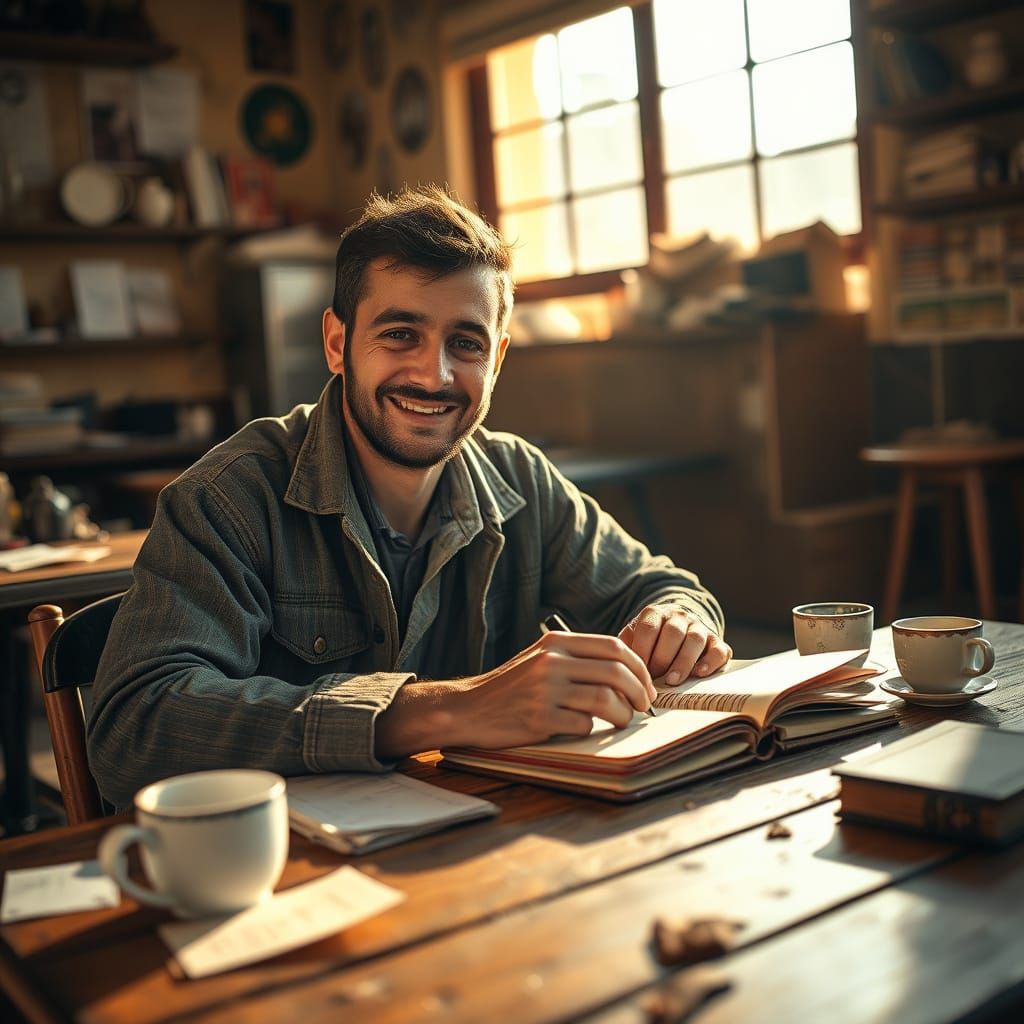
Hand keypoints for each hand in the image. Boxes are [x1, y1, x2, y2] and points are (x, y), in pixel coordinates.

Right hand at [453, 631, 656, 748]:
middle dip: (639, 692)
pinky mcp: (539, 718)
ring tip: (621, 720)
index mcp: (557, 642)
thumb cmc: (512, 686)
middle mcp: (552, 661)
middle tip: (642, 706)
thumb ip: (577, 657)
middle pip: (616, 672)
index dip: (639, 667)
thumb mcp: (541, 658)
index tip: (646, 684)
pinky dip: (592, 729)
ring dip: (622, 714)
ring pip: (606, 700)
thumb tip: (626, 670)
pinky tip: (586, 728)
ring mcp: (545, 690)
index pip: (614, 646)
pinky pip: (583, 724)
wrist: (470, 708)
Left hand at [619, 606, 731, 684]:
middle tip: (653, 679)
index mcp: (655, 612)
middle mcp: (679, 616)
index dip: (642, 650)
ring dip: (683, 662)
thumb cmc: (650, 640)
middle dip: (662, 658)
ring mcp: (700, 627)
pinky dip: (711, 662)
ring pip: (695, 639)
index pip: (649, 627)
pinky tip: (700, 674)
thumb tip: (618, 667)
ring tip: (672, 680)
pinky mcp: (716, 642)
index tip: (637, 669)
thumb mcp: (634, 637)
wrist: (678, 627)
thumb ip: (626, 647)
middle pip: (672, 633)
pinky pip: (719, 649)